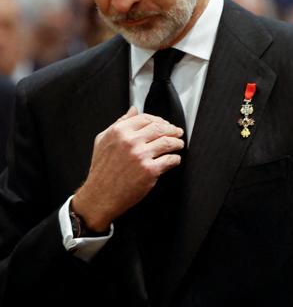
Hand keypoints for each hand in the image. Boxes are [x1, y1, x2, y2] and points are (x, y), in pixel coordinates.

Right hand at [72, 106, 183, 230]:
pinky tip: (174, 159)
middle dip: (173, 129)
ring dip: (177, 143)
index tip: (165, 124)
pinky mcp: (149, 170)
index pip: (147, 118)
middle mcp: (130, 141)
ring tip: (179, 144)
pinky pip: (170, 160)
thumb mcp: (103, 141)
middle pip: (160, 128)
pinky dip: (175, 159)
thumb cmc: (101, 170)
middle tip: (178, 133)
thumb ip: (119, 123)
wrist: (99, 196)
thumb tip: (133, 110)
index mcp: (119, 131)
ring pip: (168, 142)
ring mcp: (141, 156)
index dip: (160, 120)